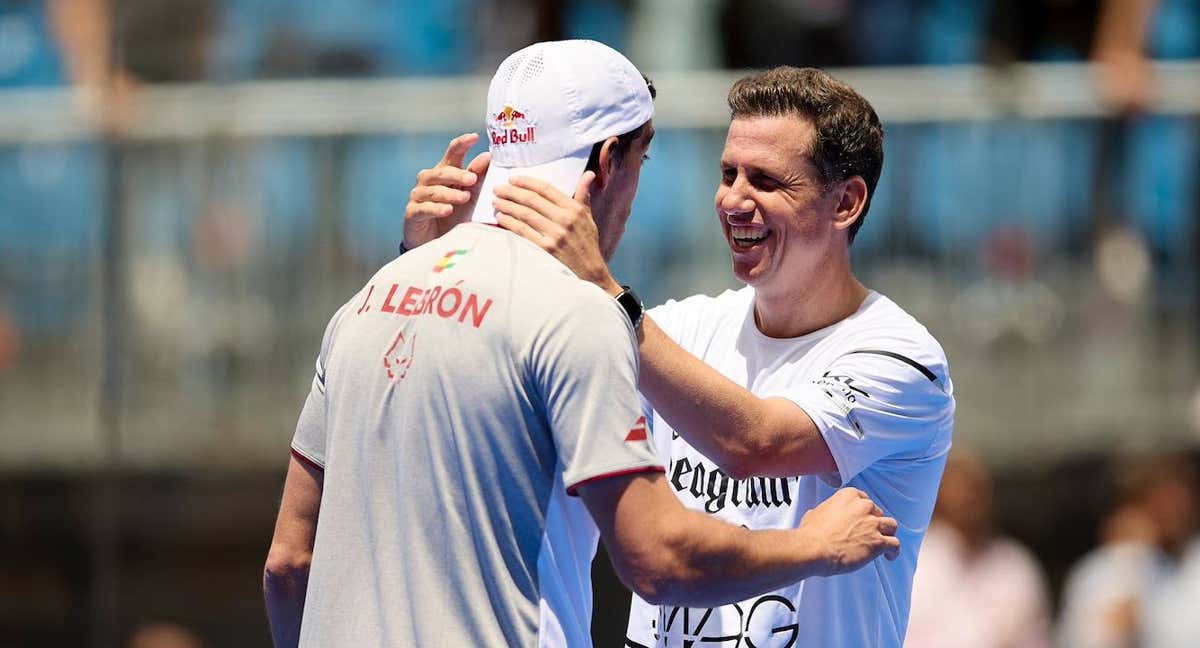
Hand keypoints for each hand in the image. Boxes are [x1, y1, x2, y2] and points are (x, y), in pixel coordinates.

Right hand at [403, 133, 490, 248]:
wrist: (436, 242)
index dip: (461, 144)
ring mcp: (418, 196)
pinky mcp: (412, 213)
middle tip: (472, 179)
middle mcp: (429, 180)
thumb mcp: (470, 197)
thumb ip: (478, 178)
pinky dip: (435, 208)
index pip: (452, 153)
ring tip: (464, 198)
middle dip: (457, 174)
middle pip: (441, 172)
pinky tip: (447, 210)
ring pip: (433, 190)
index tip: (474, 137)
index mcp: (444, 172)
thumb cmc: (454, 216)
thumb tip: (487, 157)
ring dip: (449, 193)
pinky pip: (423, 208)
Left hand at [493, 174, 619, 293]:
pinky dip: (509, 223)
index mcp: (574, 209)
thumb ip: (584, 195)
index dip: (527, 182)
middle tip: (498, 189)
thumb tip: (588, 174)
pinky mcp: (545, 249)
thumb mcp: (588, 218)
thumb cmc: (587, 244)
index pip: (546, 189)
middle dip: (511, 192)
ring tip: (496, 201)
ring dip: (507, 206)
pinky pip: (522, 231)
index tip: (513, 179)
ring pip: (524, 214)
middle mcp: (564, 219)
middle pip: (532, 199)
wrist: (589, 273)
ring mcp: (554, 234)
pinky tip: (500, 218)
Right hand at [797, 487, 899, 575]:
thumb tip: (819, 515)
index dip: (864, 511)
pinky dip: (893, 551)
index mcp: (849, 496)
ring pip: (891, 526)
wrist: (814, 548)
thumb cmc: (812, 533)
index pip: (865, 499)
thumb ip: (825, 511)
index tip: (863, 518)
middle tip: (868, 532)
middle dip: (874, 522)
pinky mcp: (878, 542)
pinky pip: (895, 544)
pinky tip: (889, 555)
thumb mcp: (815, 513)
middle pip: (878, 513)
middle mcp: (864, 507)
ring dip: (887, 533)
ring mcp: (873, 524)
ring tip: (883, 541)